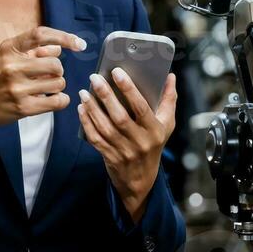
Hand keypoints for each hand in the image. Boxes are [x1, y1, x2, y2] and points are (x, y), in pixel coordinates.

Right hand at [0, 26, 84, 145]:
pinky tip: (53, 99)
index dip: (64, 37)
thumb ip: (32, 50)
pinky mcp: (23, 108)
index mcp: (9, 48)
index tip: (80, 44)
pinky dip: (61, 100)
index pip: (41, 35)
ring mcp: (17, 88)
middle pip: (55, 63)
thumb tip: (58, 47)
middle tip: (48, 75)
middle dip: (57, 70)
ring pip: (58, 83)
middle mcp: (12, 66)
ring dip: (57, 86)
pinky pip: (58, 101)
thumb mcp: (6, 57)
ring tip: (45, 88)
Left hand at [78, 70, 175, 224]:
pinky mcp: (109, 156)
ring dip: (93, 108)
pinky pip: (95, 138)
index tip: (117, 72)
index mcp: (155, 131)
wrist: (141, 179)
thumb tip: (170, 76)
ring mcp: (123, 151)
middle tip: (95, 78)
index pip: (141, 107)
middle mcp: (140, 142)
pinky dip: (87, 123)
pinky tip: (81, 109)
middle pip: (120, 117)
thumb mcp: (167, 124)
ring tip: (84, 92)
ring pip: (105, 127)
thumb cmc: (154, 144)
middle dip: (106, 96)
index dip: (129, 89)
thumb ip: (169, 99)